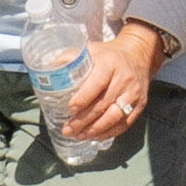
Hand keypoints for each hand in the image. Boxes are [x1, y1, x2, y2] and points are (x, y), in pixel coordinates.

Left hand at [54, 19, 160, 148]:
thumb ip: (69, 58)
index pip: (97, 83)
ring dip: (95, 130)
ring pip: (114, 117)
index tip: (70, 109)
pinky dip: (108, 133)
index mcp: (110, 64)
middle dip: (83, 120)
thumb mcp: (90, 50)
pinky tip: (95, 136)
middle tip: (68, 130)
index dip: (83, 99)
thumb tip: (46, 70)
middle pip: (103, 104)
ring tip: (79, 136)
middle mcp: (124, 79)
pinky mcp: (140, 105)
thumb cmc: (108, 55)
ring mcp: (134, 93)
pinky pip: (124, 124)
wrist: (139, 55)